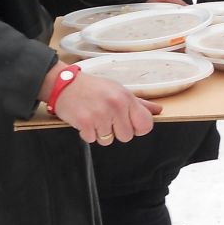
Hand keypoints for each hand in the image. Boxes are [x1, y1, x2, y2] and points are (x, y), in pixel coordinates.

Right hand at [46, 64, 163, 144]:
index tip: (129, 123)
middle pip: (126, 136)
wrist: (64, 83)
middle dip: (116, 131)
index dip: (137, 128)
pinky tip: (85, 120)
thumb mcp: (119, 90)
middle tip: (106, 118)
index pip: (145, 125)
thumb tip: (158, 111)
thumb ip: (139, 103)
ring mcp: (100, 114)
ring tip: (94, 117)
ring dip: (100, 133)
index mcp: (126, 97)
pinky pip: (92, 140)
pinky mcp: (85, 123)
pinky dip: (87, 133)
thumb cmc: (94, 87)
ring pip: (108, 140)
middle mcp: (116, 106)